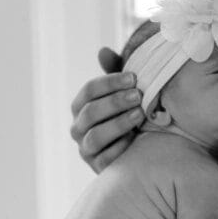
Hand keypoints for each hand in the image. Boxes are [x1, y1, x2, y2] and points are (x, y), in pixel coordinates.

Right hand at [70, 47, 142, 172]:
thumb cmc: (129, 114)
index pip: (89, 91)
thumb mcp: (124, 93)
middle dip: (115, 102)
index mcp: (81, 106)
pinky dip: (119, 147)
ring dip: (118, 123)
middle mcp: (78, 128)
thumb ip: (115, 73)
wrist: (139, 151)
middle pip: (90, 112)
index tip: (134, 78)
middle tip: (138, 95)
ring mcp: (86, 149)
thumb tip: (102, 51)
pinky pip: (104, 159)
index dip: (110, 82)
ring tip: (139, 114)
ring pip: (95, 136)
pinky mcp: (97, 168)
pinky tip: (135, 138)